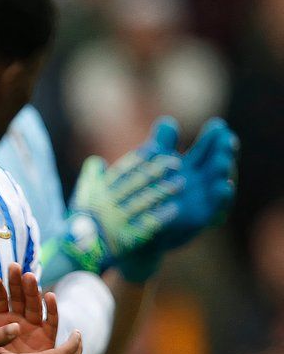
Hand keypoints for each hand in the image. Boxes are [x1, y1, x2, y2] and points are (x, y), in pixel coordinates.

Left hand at [0, 263, 55, 353]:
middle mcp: (17, 320)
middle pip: (18, 297)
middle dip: (16, 282)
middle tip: (14, 268)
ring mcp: (33, 327)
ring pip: (34, 305)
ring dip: (33, 291)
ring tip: (29, 277)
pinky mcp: (47, 338)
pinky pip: (51, 321)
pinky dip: (51, 309)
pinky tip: (49, 296)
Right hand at [48, 120, 181, 278]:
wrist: (76, 255)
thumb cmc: (82, 222)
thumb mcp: (81, 200)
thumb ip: (90, 179)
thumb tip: (97, 160)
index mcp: (98, 193)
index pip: (121, 171)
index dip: (140, 159)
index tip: (156, 150)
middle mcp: (106, 206)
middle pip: (135, 183)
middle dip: (157, 170)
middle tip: (176, 162)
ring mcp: (116, 222)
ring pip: (144, 202)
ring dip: (164, 190)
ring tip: (180, 182)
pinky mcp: (125, 239)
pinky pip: (147, 225)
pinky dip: (161, 216)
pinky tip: (174, 209)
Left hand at [114, 116, 238, 280]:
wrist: (128, 231)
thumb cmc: (138, 196)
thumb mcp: (146, 166)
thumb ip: (159, 145)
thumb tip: (169, 122)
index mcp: (187, 165)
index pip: (206, 146)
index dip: (214, 136)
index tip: (218, 125)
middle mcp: (198, 179)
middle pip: (216, 160)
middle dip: (223, 148)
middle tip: (226, 136)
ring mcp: (201, 197)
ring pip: (218, 180)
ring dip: (223, 169)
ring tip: (224, 158)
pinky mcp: (201, 216)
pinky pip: (217, 207)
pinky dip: (221, 197)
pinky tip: (224, 187)